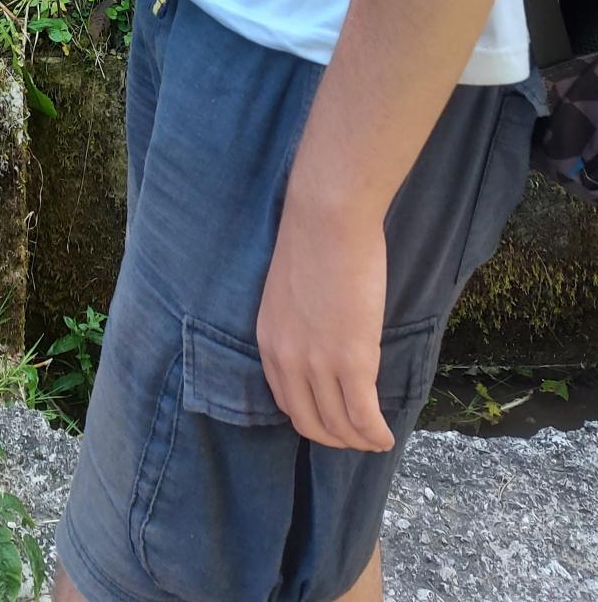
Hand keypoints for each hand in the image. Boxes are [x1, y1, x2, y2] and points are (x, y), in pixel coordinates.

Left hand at [256, 188, 394, 452]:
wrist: (328, 217)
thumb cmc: (314, 239)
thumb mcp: (290, 291)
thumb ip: (300, 322)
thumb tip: (323, 335)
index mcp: (269, 341)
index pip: (286, 401)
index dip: (311, 418)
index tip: (330, 420)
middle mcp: (287, 360)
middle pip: (310, 422)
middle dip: (335, 438)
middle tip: (356, 438)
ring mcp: (318, 364)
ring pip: (339, 425)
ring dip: (359, 440)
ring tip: (376, 439)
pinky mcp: (352, 362)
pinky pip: (364, 416)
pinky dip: (376, 433)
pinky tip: (387, 436)